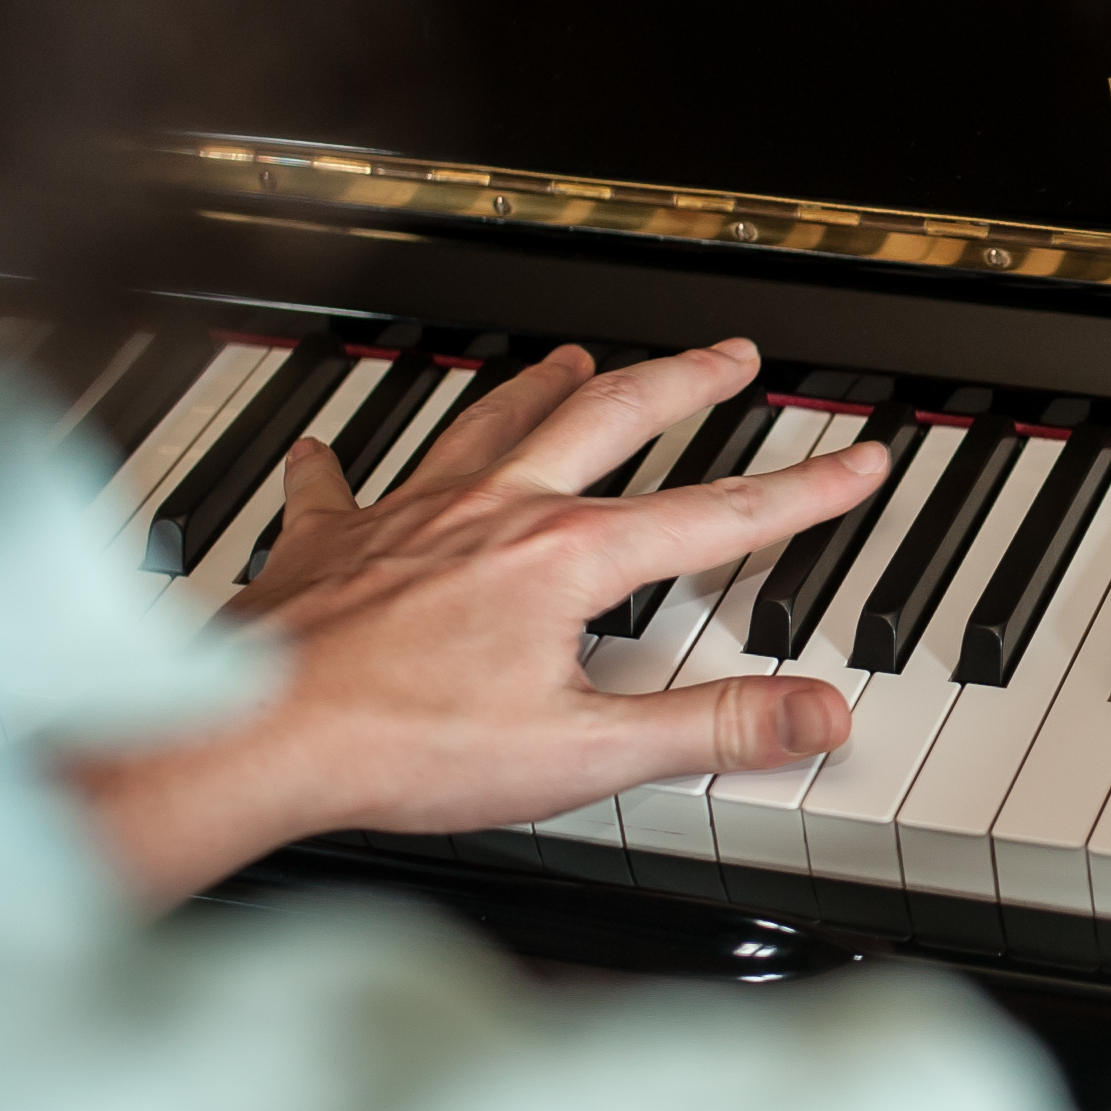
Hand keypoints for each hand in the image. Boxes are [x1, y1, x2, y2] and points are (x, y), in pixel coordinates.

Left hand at [66, 337, 885, 901]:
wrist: (251, 736)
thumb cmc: (400, 745)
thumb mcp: (586, 753)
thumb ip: (712, 728)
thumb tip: (818, 715)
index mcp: (565, 556)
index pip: (717, 514)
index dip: (804, 491)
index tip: (859, 459)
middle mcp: (493, 511)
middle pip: (609, 418)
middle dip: (683, 382)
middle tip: (730, 356)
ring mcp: (409, 517)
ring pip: (491, 424)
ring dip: (543, 387)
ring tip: (577, 358)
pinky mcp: (332, 543)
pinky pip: (338, 485)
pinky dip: (340, 465)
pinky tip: (328, 452)